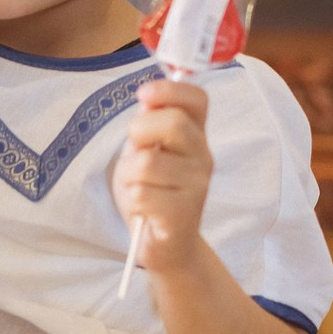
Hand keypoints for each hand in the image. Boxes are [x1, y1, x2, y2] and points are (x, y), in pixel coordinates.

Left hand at [112, 80, 211, 273]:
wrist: (164, 244)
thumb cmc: (152, 193)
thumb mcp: (145, 151)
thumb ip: (149, 126)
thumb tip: (149, 99)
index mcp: (195, 136)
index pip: (197, 98)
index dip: (170, 89)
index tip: (144, 94)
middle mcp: (203, 157)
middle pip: (173, 123)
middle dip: (139, 133)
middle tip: (136, 152)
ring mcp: (197, 186)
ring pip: (148, 162)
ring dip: (129, 175)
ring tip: (138, 188)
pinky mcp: (184, 214)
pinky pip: (143, 194)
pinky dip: (133, 201)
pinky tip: (144, 209)